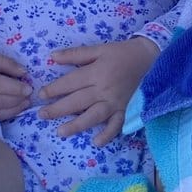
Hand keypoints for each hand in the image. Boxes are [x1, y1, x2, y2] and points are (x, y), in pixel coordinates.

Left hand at [38, 38, 159, 145]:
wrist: (151, 58)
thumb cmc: (122, 53)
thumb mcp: (99, 49)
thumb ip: (76, 54)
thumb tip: (52, 57)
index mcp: (96, 72)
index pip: (70, 83)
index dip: (54, 89)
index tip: (41, 95)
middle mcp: (104, 89)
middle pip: (77, 102)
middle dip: (58, 109)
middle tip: (42, 115)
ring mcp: (115, 102)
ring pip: (93, 116)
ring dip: (77, 125)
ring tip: (61, 132)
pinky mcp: (126, 110)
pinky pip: (116, 125)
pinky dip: (107, 134)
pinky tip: (96, 142)